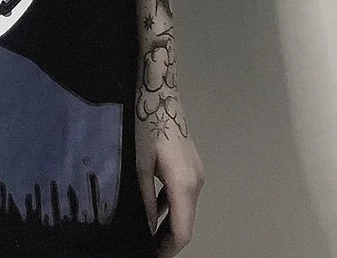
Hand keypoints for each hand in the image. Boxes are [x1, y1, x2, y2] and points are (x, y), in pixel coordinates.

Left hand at [135, 100, 204, 256]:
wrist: (161, 95)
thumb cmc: (148, 126)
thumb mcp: (140, 165)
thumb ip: (145, 199)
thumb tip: (146, 227)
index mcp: (184, 185)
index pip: (183, 231)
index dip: (168, 248)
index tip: (152, 255)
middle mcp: (197, 182)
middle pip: (186, 221)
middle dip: (167, 238)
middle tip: (146, 246)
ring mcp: (196, 172)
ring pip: (185, 208)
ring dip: (169, 223)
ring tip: (147, 232)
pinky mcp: (191, 165)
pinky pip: (183, 193)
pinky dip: (171, 206)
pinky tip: (154, 209)